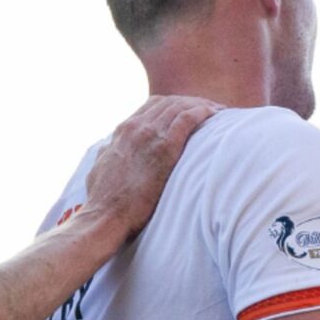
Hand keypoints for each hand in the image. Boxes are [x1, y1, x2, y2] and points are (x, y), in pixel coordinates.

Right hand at [82, 95, 218, 244]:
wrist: (105, 216)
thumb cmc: (104, 201)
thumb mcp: (100, 168)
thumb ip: (109, 154)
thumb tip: (110, 150)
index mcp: (122, 131)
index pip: (153, 106)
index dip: (174, 105)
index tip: (189, 110)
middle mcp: (135, 127)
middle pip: (170, 103)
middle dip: (192, 103)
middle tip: (211, 109)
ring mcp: (148, 136)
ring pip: (180, 107)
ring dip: (202, 106)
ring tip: (219, 111)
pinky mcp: (163, 148)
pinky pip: (187, 119)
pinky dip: (204, 112)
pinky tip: (217, 115)